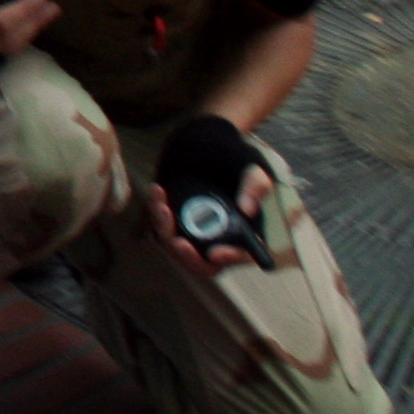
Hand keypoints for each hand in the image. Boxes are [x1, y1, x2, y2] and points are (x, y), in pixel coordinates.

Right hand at [0, 0, 58, 58]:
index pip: (2, 22)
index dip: (23, 11)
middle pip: (12, 40)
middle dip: (34, 23)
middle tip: (53, 8)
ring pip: (8, 50)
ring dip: (28, 33)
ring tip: (44, 18)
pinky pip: (1, 55)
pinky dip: (17, 42)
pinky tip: (25, 30)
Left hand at [147, 113, 276, 274]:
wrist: (211, 149)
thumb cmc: (239, 166)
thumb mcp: (253, 172)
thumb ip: (255, 187)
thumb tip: (247, 209)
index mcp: (243, 236)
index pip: (240, 256)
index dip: (230, 258)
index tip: (217, 253)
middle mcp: (218, 240)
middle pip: (204, 264)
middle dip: (191, 259)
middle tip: (180, 243)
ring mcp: (195, 234)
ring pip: (178, 247)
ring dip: (168, 232)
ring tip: (163, 208)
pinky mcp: (176, 222)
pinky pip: (163, 227)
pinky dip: (158, 213)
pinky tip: (158, 192)